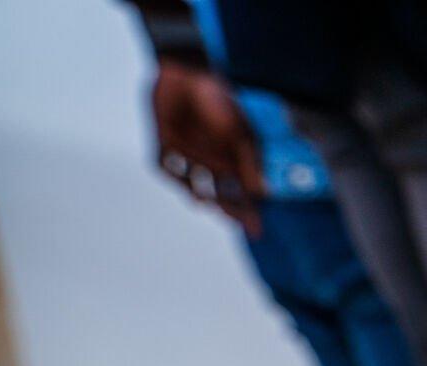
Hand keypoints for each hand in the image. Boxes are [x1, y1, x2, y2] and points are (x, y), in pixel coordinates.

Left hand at [150, 58, 262, 234]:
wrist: (183, 73)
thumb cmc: (217, 99)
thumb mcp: (239, 134)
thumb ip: (249, 164)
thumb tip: (261, 192)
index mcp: (232, 157)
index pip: (244, 192)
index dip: (250, 212)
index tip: (257, 231)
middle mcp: (211, 159)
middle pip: (220, 194)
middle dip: (228, 209)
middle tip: (233, 220)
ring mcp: (188, 153)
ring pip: (193, 186)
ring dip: (198, 196)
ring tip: (205, 201)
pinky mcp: (165, 143)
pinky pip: (165, 167)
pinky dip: (173, 174)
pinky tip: (183, 179)